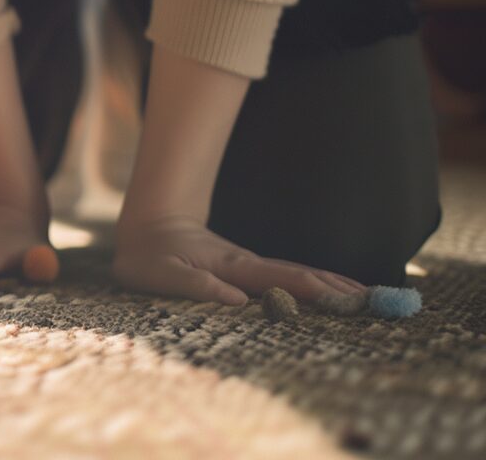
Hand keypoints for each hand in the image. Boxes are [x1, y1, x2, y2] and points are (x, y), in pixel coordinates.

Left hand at [113, 216, 365, 304]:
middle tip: (379, 301)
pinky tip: (331, 293)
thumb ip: (195, 284)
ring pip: (298, 275)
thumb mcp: (160, 273)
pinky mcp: (247, 272)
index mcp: (233, 267)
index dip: (319, 290)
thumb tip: (235, 301)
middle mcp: (249, 265)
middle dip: (339, 288)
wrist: (147, 226)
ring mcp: (250, 267)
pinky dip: (314, 285)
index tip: (352, 300)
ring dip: (333, 286)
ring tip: (367, 297)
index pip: (285, 279)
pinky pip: (287, 279)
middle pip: (302, 276)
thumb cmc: (148, 256)